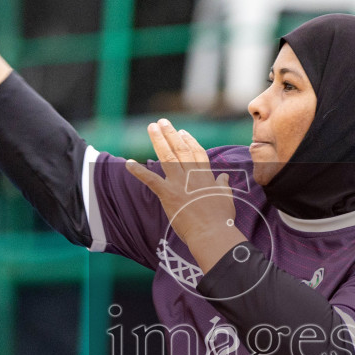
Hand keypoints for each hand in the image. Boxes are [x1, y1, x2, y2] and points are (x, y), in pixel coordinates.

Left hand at [127, 119, 244, 272]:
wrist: (212, 232)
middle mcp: (191, 175)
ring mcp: (178, 183)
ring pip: (167, 157)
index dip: (189, 141)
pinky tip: (128, 163)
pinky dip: (138, 171)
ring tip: (152, 127)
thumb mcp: (226, 197)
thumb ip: (223, 184)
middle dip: (170, 134)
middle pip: (180, 149)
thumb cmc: (221, 218)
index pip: (196, 152)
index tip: (183, 132)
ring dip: (158, 140)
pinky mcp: (167, 194)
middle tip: (162, 121)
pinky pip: (150, 180)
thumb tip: (224, 176)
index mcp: (205, 175)